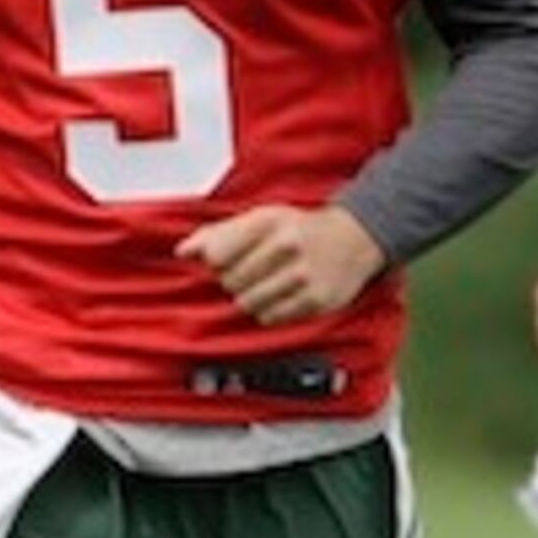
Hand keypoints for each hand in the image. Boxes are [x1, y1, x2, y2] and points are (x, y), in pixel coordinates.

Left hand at [177, 203, 387, 326]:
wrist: (354, 238)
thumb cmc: (301, 228)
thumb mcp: (260, 218)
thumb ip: (218, 233)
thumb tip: (183, 251)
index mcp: (268, 223)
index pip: (216, 256)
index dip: (216, 262)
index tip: (227, 259)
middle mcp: (286, 247)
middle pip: (230, 282)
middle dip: (235, 280)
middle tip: (253, 271)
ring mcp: (303, 276)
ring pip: (248, 304)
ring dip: (251, 297)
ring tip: (267, 283)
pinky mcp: (316, 301)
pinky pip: (271, 318)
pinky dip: (269, 311)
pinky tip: (280, 296)